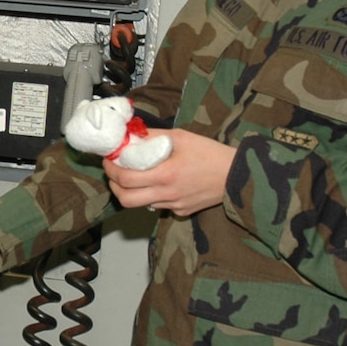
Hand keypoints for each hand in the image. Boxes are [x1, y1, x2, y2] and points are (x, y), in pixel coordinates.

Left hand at [104, 130, 237, 216]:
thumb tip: (132, 134)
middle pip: (126, 200)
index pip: (125, 179)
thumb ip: (154, 136)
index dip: (111, 170)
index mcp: (165, 175)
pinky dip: (152, 195)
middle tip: (115, 172)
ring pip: (141, 204)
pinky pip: (158, 206)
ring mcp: (174, 205)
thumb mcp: (181, 137)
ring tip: (134, 176)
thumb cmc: (211, 154)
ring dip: (131, 191)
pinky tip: (160, 183)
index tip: (109, 161)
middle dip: (114, 186)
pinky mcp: (181, 211)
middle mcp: (167, 194)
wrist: (237, 175)